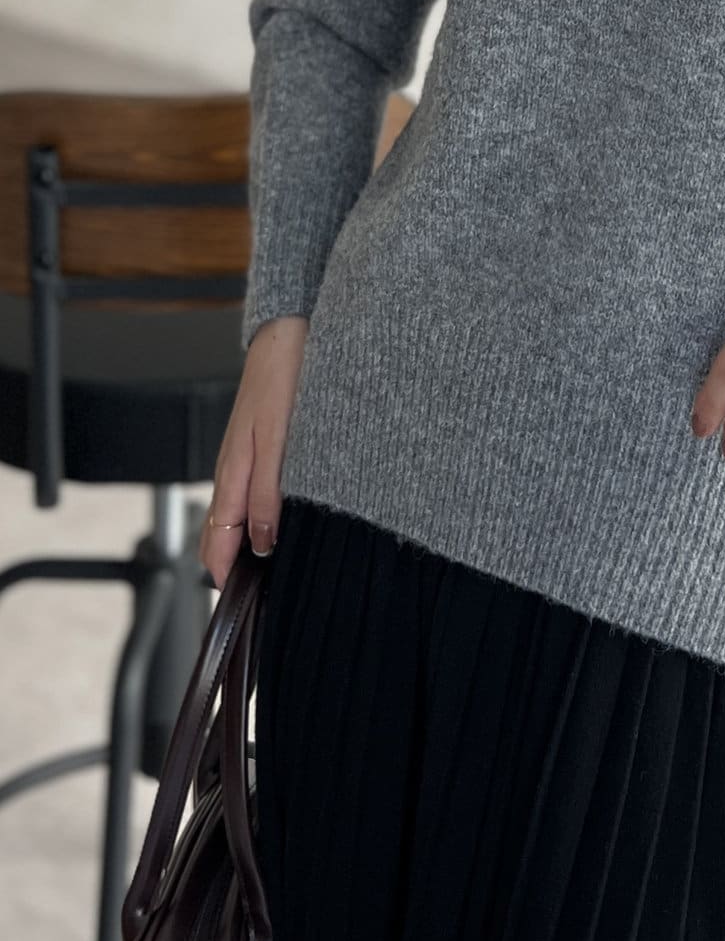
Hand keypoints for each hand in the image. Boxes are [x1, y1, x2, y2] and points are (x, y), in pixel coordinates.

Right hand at [199, 315, 307, 588]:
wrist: (288, 335)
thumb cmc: (282, 379)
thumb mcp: (278, 441)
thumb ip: (268, 492)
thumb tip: (263, 544)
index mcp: (232, 476)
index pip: (216, 545)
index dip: (226, 578)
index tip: (245, 605)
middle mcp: (236, 472)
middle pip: (228, 536)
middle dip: (241, 566)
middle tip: (271, 594)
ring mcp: (249, 460)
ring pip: (244, 516)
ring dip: (257, 542)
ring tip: (286, 567)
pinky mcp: (265, 448)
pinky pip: (258, 493)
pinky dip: (268, 515)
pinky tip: (292, 521)